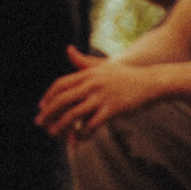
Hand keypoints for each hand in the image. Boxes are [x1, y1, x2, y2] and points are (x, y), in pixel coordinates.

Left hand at [35, 47, 156, 139]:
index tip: (41, 107)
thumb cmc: (126, 75)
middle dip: (48, 112)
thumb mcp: (103, 65)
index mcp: (87, 73)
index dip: (48, 96)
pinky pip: (92, 124)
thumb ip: (83, 61)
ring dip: (62, 126)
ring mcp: (102, 96)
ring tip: (54, 134)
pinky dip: (83, 133)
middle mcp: (92, 83)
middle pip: (63, 99)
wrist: (151, 82)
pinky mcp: (113, 109)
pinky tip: (80, 139)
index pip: (60, 84)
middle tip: (39, 123)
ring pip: (74, 113)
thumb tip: (67, 49)